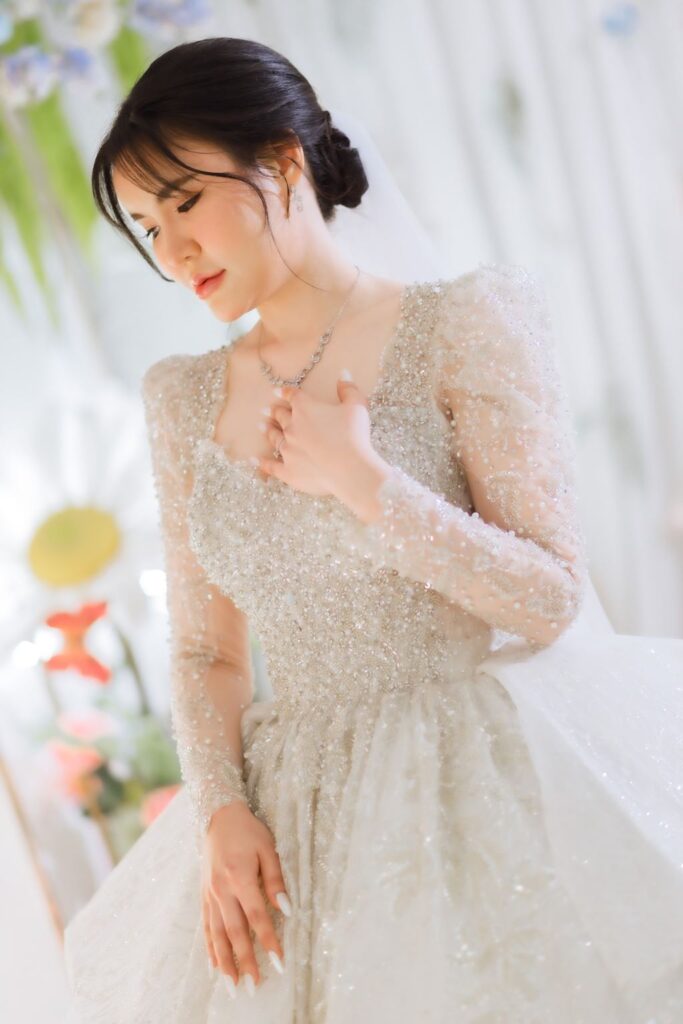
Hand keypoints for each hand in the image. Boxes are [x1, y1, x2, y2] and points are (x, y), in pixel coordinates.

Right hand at [201, 801, 290, 996]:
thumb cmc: (248, 831)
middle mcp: (221, 889)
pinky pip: (206, 926)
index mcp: (239, 876)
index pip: (256, 916)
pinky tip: (215, 965)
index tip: (278, 961)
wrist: (218, 817)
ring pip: (217, 934)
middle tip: (255, 985)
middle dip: (245, 960)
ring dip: (225, 961)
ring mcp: (210, 894)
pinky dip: (210, 947)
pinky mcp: (204, 895)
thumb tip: (286, 908)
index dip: (268, 940)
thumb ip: (275, 879)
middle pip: (235, 931)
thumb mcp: (268, 848)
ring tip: (233, 985)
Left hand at [259, 372, 384, 502]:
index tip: (277, 391)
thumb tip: (343, 373)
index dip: (285, 392)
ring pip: (274, 437)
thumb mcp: (356, 406)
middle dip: (275, 411)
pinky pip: (271, 466)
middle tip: (267, 409)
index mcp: (305, 408)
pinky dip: (263, 463)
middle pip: (280, 416)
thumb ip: (348, 388)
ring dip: (268, 431)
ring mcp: (288, 449)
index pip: (292, 396)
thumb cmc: (354, 435)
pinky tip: (255, 460)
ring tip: (262, 427)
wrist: (349, 468)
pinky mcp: (288, 471)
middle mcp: (292, 427)